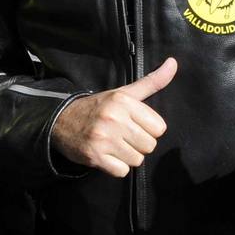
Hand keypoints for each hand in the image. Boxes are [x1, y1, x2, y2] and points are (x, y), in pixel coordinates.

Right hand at [52, 58, 176, 176]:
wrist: (61, 121)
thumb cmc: (98, 108)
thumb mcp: (123, 93)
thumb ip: (152, 82)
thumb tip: (173, 63)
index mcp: (123, 101)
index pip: (159, 127)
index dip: (148, 129)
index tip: (134, 125)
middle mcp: (114, 118)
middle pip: (149, 145)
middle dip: (138, 144)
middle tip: (122, 136)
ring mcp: (104, 138)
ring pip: (137, 160)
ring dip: (127, 156)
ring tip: (114, 145)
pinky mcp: (95, 156)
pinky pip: (122, 171)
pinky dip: (116, 167)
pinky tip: (107, 155)